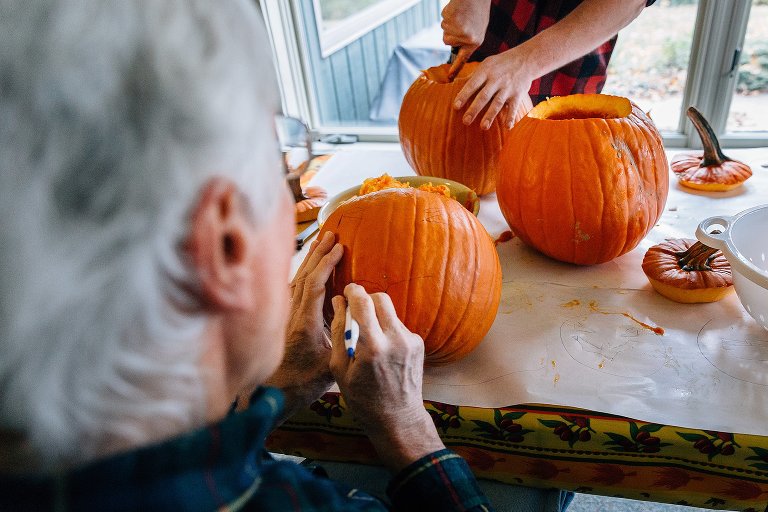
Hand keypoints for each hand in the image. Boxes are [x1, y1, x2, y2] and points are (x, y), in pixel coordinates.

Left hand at [264, 230, 342, 419]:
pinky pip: (295, 288)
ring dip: (310, 260)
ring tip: (321, 242)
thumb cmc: (302, 383)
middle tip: (331, 233)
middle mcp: (292, 314)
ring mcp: (286, 315)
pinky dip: (305, 272)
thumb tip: (351, 316)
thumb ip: (341, 340)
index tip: (340, 248)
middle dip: (318, 253)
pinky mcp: (285, 319)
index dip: (327, 264)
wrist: (274, 396)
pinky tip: (309, 267)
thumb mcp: (330, 366)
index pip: (315, 285)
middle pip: (304, 275)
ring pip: (298, 280)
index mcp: (304, 323)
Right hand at [329, 284, 443, 471]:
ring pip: (391, 311)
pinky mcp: (419, 344)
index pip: (363, 302)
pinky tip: (383, 350)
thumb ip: (338, 332)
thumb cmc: (362, 398)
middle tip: (356, 311)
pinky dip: (388, 330)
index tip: (347, 291)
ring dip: (378, 316)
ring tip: (369, 336)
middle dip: (366, 300)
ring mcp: (411, 341)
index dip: (353, 291)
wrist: (398, 418)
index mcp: (373, 347)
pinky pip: (399, 326)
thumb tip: (337, 302)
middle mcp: (395, 339)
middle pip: (381, 298)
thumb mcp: (340, 368)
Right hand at [441, 0, 490, 78]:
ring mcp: (456, 29)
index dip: (455, 68)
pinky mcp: (449, 19)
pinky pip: (443, 20)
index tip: (450, 77)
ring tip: (461, 15)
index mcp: (474, 41)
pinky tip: (457, 10)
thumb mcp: (478, 29)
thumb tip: (456, 47)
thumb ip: (467, 40)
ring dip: (449, 23)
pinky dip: (447, 15)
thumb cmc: (478, 11)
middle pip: (447, 41)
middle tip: (461, 22)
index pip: (463, 58)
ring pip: (444, 31)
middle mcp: (465, 38)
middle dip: (450, 33)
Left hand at [453, 49, 534, 129]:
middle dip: (474, 109)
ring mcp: (507, 87)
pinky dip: (511, 117)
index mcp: (485, 71)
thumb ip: (473, 76)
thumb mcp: (486, 64)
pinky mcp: (518, 94)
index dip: (463, 95)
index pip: (472, 84)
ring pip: (497, 103)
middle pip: (483, 96)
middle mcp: (496, 80)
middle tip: (465, 121)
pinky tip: (507, 127)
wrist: (526, 59)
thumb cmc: (501, 64)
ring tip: (483, 127)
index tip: (455, 107)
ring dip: (490, 116)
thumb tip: (454, 84)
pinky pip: (514, 107)